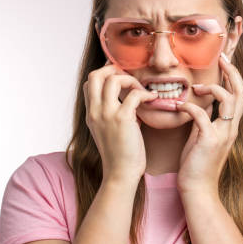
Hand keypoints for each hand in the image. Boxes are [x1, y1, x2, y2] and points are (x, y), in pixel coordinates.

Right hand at [83, 60, 158, 185]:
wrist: (120, 173)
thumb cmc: (119, 154)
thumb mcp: (107, 131)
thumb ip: (111, 114)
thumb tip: (126, 99)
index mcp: (91, 114)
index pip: (90, 83)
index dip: (105, 74)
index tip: (120, 76)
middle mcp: (95, 112)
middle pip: (95, 75)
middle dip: (112, 69)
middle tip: (128, 77)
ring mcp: (107, 115)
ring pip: (113, 80)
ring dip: (130, 80)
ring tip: (141, 90)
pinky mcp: (122, 119)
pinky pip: (134, 95)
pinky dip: (145, 93)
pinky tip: (153, 99)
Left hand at [174, 54, 242, 195]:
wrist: (198, 189)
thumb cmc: (197, 165)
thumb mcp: (202, 137)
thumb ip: (205, 121)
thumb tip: (200, 105)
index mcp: (230, 126)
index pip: (239, 95)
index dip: (234, 76)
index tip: (225, 62)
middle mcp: (231, 128)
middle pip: (241, 92)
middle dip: (232, 72)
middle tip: (222, 58)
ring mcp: (222, 134)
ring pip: (229, 100)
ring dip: (213, 88)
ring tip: (197, 86)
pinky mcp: (209, 140)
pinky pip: (202, 115)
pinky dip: (189, 106)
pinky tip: (177, 106)